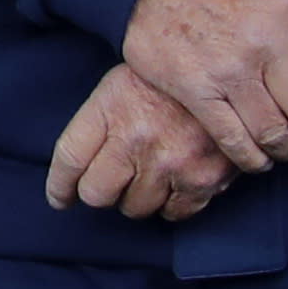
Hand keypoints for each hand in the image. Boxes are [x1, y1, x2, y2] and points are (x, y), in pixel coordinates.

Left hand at [47, 60, 239, 219]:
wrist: (228, 75)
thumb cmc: (168, 81)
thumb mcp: (122, 84)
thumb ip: (99, 123)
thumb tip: (78, 168)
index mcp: (110, 109)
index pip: (69, 158)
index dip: (59, 185)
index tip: (60, 198)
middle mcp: (135, 139)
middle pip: (96, 193)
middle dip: (100, 193)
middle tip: (112, 184)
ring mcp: (169, 162)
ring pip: (135, 208)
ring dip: (137, 198)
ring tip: (148, 176)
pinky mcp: (203, 180)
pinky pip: (174, 213)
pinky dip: (171, 205)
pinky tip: (174, 185)